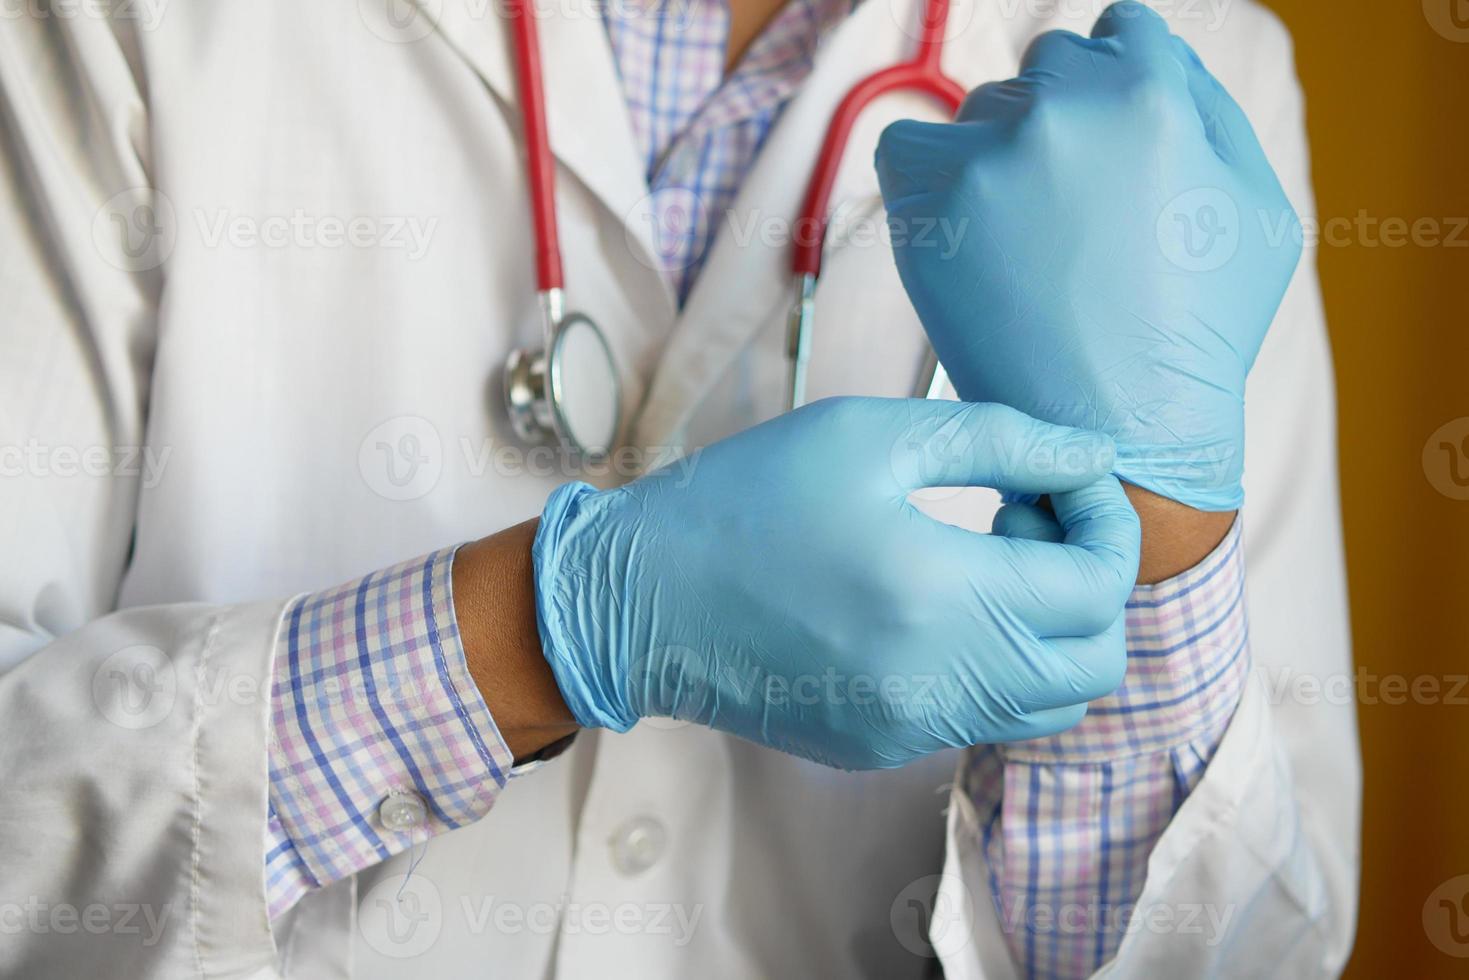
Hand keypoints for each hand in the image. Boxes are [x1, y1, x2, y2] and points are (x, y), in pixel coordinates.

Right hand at [531, 397, 1139, 769]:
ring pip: (1049, 704)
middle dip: (1090, 582)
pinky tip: (929, 606)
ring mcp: (912, 729)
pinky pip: (982, 718)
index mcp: (940, 595)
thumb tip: (1093, 456)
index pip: (1098, 586)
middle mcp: (939, 683)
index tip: (1061, 478)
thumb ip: (999, 439)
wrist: (635, 602)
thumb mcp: (867, 435)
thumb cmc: (744, 500)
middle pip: (1095, 662)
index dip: (1106, 522)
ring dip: (1049, 630)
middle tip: (1022, 520)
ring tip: (979, 563)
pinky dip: (992, 664)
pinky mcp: (882, 749)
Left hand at [875, 1, 1301, 510]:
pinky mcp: (930, 200)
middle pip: (1049, 66)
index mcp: (1154, 93)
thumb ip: (1211, 107)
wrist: (1120, 433)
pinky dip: (927, 183)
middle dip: (1063, 123)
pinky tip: (965, 237)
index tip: (1109, 152)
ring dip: (998, 158)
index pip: (1120, 31)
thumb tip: (1153, 52)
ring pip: (981, 112)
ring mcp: (993, 153)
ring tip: (1027, 248)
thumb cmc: (1196, 332)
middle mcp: (1067, 106)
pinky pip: (905, 149)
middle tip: (1072, 217)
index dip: (1120, 90)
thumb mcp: (1258, 207)